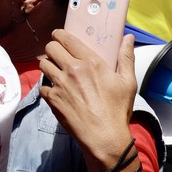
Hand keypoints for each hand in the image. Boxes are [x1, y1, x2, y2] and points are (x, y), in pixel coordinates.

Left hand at [39, 29, 136, 170]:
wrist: (104, 136)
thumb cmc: (118, 109)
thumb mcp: (128, 82)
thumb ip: (126, 57)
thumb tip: (128, 37)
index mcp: (90, 62)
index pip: (66, 39)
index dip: (59, 35)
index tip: (59, 36)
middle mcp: (72, 70)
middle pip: (50, 48)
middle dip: (52, 48)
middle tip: (56, 53)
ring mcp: (60, 84)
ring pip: (43, 64)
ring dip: (48, 65)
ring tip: (54, 69)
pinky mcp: (52, 98)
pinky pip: (43, 86)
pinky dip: (47, 87)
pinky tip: (55, 91)